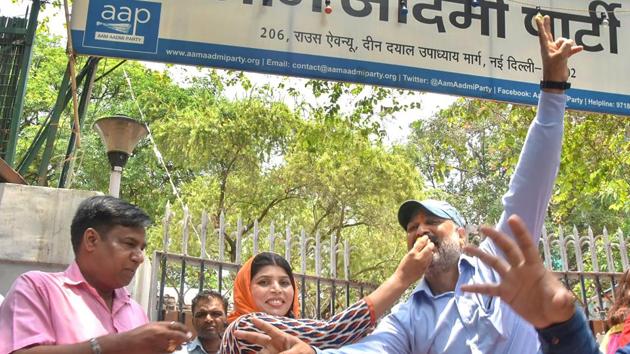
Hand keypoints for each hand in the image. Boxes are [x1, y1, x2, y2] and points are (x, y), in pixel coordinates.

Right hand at [113, 321, 191, 353]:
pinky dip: (168, 352)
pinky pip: (166, 353)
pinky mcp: (156, 352)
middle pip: (178, 336)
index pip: (177, 326)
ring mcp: (158, 343)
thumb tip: (173, 331)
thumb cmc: (136, 335)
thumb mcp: (150, 327)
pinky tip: (167, 351)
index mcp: (158, 326)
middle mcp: (160, 334)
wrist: (125, 344)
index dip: (185, 330)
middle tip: (189, 339)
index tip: (189, 333)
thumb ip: (162, 328)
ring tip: (177, 347)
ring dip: (176, 347)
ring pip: (173, 346)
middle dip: (185, 338)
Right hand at [234, 317, 314, 353]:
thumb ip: (287, 353)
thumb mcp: (298, 351)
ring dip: (256, 353)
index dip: (261, 324)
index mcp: (282, 338)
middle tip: (235, 332)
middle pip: (258, 338)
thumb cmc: (305, 352)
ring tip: (245, 348)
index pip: (270, 329)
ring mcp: (272, 352)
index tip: (252, 318)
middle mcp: (274, 344)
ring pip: (260, 352)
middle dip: (247, 335)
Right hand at [394, 235, 433, 285]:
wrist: (403, 278)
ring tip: (430, 248)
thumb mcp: (407, 256)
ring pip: (430, 254)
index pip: (421, 243)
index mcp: (412, 253)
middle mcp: (419, 258)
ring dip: (431, 250)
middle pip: (428, 248)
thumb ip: (414, 251)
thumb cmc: (403, 266)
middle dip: (430, 244)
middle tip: (431, 242)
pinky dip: (430, 257)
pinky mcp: (425, 268)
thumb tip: (420, 245)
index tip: (426, 237)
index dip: (424, 239)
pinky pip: (429, 260)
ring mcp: (423, 263)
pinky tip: (429, 255)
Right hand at [461, 215, 575, 328]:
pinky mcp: (505, 293)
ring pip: (494, 263)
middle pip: (507, 249)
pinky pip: (488, 289)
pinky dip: (476, 288)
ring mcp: (511, 280)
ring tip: (466, 248)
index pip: (527, 246)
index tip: (512, 218)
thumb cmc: (559, 307)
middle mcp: (521, 269)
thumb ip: (562, 299)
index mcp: (535, 267)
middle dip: (497, 237)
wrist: (551, 320)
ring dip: (480, 255)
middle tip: (483, 227)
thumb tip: (565, 298)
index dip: (520, 233)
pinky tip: (464, 287)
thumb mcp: (563, 304)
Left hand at [536, 15, 582, 84]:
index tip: (538, 18)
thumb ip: (566, 47)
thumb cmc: (554, 70)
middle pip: (549, 34)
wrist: (556, 81)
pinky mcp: (562, 56)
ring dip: (569, 45)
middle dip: (548, 25)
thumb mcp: (560, 56)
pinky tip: (580, 48)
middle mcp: (550, 48)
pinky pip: (569, 49)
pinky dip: (574, 49)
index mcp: (546, 48)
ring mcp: (556, 52)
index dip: (541, 25)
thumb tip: (570, 42)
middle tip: (546, 17)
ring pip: (564, 42)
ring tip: (568, 53)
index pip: (543, 34)